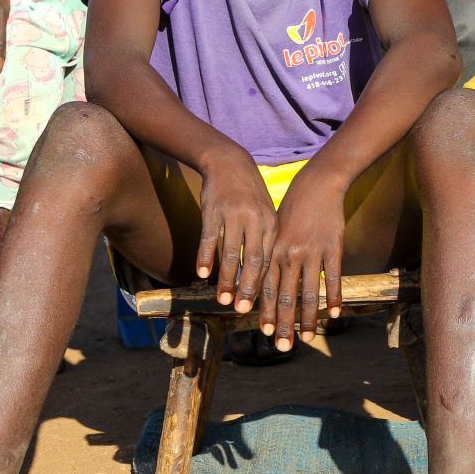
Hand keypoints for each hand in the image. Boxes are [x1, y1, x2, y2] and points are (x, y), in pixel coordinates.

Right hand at [194, 157, 279, 312]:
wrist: (230, 162)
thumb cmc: (249, 195)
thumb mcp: (265, 215)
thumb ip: (265, 242)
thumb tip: (264, 276)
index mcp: (271, 225)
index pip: (269, 261)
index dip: (263, 286)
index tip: (258, 307)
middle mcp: (256, 221)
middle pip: (253, 261)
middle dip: (248, 288)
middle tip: (242, 311)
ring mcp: (234, 215)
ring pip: (231, 252)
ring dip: (227, 278)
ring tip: (222, 299)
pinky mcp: (214, 209)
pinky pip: (210, 237)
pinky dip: (206, 256)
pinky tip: (202, 274)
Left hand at [258, 170, 344, 348]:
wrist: (316, 185)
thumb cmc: (293, 209)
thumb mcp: (275, 231)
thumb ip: (272, 257)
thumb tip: (265, 283)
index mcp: (273, 252)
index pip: (268, 289)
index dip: (267, 312)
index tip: (266, 333)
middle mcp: (289, 255)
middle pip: (286, 297)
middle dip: (284, 324)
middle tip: (283, 347)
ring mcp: (312, 253)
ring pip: (308, 293)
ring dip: (307, 318)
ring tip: (307, 337)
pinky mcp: (332, 249)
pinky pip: (332, 279)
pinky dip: (333, 298)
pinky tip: (334, 314)